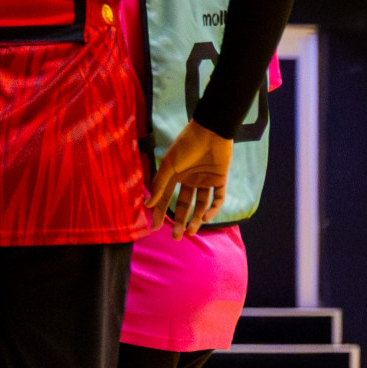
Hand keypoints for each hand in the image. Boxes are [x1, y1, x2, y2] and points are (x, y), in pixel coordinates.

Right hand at [145, 119, 232, 238]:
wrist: (211, 130)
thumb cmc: (186, 145)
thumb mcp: (170, 165)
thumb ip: (160, 185)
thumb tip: (146, 205)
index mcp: (175, 175)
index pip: (165, 198)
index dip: (159, 213)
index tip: (154, 228)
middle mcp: (189, 179)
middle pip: (184, 204)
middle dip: (180, 221)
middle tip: (177, 237)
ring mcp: (205, 179)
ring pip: (201, 204)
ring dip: (197, 218)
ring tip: (191, 231)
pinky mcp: (220, 177)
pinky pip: (218, 197)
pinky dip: (214, 208)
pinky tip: (208, 217)